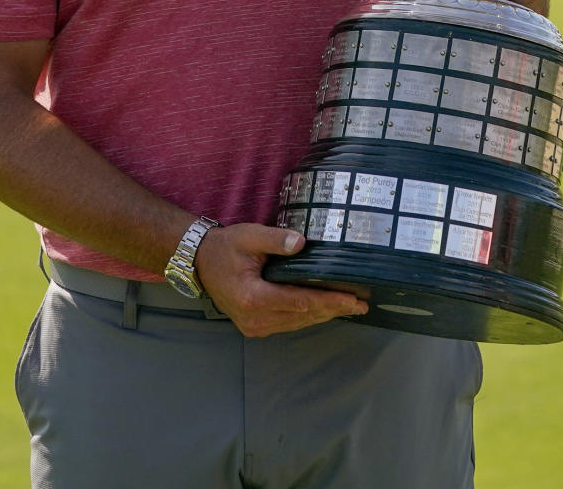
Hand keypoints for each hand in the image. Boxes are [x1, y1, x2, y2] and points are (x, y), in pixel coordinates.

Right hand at [194, 223, 367, 337]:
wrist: (201, 262)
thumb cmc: (225, 247)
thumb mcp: (249, 236)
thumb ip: (276, 240)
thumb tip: (302, 243)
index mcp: (253, 297)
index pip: (300, 301)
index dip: (328, 301)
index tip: (351, 299)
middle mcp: (254, 318)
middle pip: (303, 316)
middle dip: (333, 310)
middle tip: (361, 304)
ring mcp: (254, 326)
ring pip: (297, 323)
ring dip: (323, 315)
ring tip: (349, 307)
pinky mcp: (255, 327)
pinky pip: (288, 323)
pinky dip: (308, 317)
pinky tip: (324, 310)